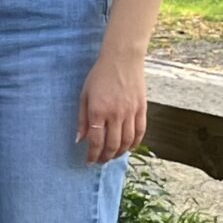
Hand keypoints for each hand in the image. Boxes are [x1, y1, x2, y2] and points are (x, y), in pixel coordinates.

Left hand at [78, 49, 145, 163]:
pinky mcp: (142, 109)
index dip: (92, 155)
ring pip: (127, 141)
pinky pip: (140, 132)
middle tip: (100, 161)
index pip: (96, 141)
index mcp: (98, 111)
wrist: (122, 60)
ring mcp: (131, 112)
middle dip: (105, 157)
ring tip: (112, 156)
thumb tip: (79, 140)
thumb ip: (82, 119)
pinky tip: (129, 148)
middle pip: (112, 144)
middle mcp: (115, 114)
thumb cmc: (99, 76)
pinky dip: (135, 143)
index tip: (89, 162)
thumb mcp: (84, 95)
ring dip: (120, 153)